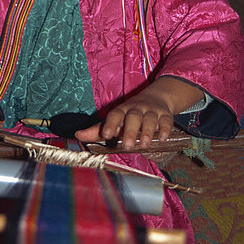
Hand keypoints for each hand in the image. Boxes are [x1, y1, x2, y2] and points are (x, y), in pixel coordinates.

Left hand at [75, 77, 203, 150]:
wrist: (156, 98)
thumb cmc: (130, 114)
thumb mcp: (115, 120)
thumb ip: (97, 130)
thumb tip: (77, 135)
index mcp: (122, 110)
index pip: (115, 115)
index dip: (110, 124)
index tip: (106, 135)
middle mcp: (136, 109)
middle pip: (133, 117)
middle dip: (130, 131)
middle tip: (127, 146)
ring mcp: (151, 111)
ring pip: (149, 119)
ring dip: (147, 131)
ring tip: (144, 144)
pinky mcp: (165, 115)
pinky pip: (166, 120)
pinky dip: (165, 129)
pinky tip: (163, 138)